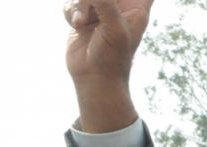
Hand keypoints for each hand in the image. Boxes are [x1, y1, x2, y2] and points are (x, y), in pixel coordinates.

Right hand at [65, 0, 150, 132]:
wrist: (94, 78)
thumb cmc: (112, 57)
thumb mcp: (114, 27)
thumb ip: (104, 1)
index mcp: (137, 6)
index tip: (111, 6)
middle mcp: (119, 6)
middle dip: (91, 0)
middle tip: (90, 15)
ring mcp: (100, 9)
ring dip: (79, 4)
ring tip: (82, 22)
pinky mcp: (82, 15)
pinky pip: (71, 1)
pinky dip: (69, 11)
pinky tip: (75, 25)